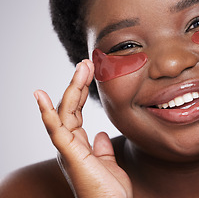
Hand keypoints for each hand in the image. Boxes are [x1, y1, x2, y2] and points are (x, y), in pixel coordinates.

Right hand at [34, 60, 131, 197]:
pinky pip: (56, 130)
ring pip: (64, 112)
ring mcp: (67, 149)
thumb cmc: (109, 191)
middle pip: (70, 107)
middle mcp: (69, 144)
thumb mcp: (107, 163)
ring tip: (81, 67)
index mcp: (77, 145)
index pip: (76, 112)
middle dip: (78, 83)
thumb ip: (101, 148)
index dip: (81, 92)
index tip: (89, 72)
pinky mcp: (69, 155)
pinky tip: (40, 96)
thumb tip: (100, 134)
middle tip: (86, 63)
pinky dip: (47, 113)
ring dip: (72, 88)